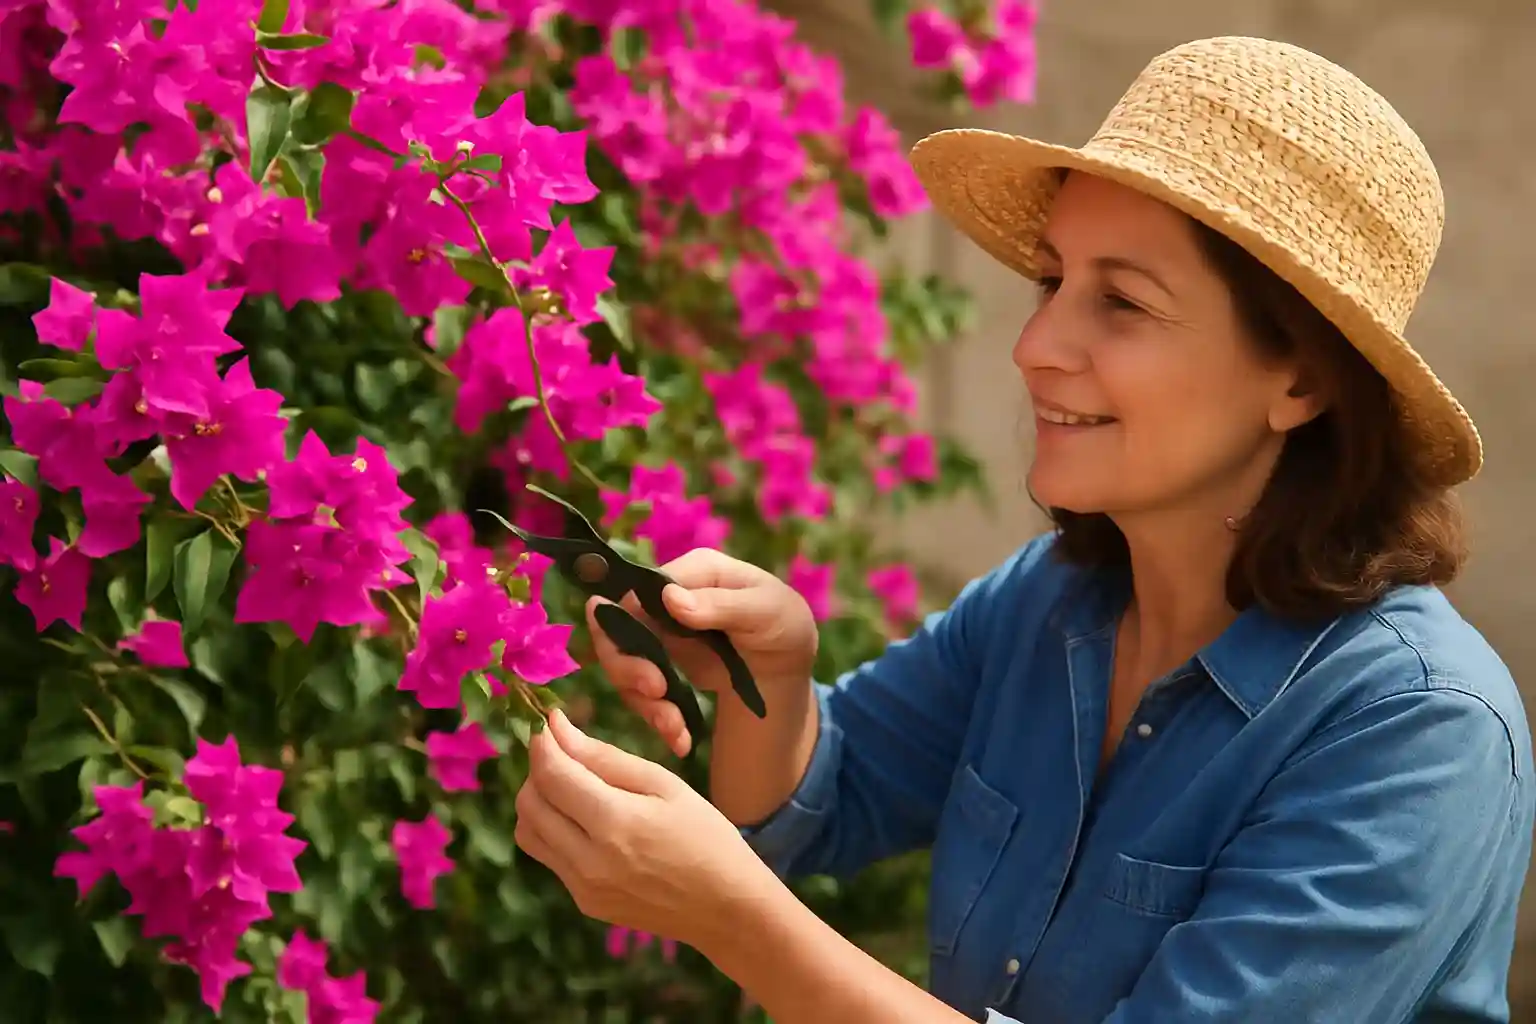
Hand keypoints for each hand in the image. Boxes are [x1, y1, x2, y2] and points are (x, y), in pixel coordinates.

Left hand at [514, 709, 782, 951]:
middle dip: (539, 770)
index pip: (550, 774)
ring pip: (527, 831)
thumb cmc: (706, 836)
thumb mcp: (664, 785)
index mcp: (614, 822)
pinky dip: (553, 830)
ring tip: (572, 788)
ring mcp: (582, 887)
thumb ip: (606, 758)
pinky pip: (548, 856)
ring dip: (539, 802)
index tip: (548, 723)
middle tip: (567, 756)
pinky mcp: (584, 903)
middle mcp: (588, 859)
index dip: (541, 742)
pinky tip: (586, 823)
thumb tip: (557, 729)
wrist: (726, 908)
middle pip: (529, 802)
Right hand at [585, 548, 816, 755]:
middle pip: (616, 626)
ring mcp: (659, 633)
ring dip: (643, 700)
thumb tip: (669, 598)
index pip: (640, 589)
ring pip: (624, 664)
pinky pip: (642, 692)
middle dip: (627, 666)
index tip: (651, 667)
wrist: (786, 664)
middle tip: (655, 692)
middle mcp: (666, 599)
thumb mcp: (766, 610)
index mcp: (693, 572)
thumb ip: (721, 604)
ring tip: (673, 727)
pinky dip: (658, 718)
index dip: (630, 623)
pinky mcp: (659, 665)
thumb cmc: (783, 624)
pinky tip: (680, 740)